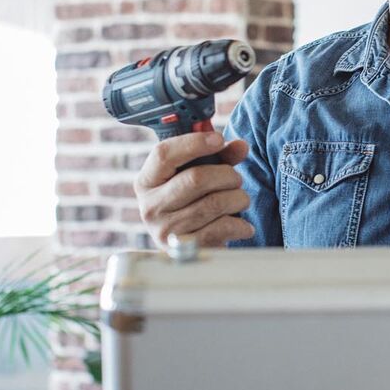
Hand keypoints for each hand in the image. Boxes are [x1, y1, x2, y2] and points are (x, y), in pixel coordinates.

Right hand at [133, 132, 254, 247]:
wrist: (189, 247)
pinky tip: (242, 225)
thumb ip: (220, 156)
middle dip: (226, 175)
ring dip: (237, 198)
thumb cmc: (193, 202)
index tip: (218, 139)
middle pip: (195, 179)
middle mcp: (150, 206)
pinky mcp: (184, 250)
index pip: (163, 154)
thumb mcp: (200, 173)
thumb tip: (241, 146)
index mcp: (147, 181)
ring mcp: (165, 230)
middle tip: (236, 178)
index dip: (194, 143)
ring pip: (213, 203)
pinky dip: (240, 224)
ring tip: (241, 199)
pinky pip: (220, 228)